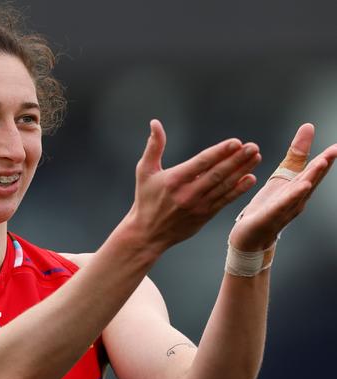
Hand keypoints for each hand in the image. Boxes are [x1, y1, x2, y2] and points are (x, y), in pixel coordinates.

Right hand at [126, 119, 260, 251]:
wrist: (148, 233)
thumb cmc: (145, 199)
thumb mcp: (144, 171)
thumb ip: (153, 146)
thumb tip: (155, 123)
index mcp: (174, 180)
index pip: (202, 163)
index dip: (220, 152)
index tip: (236, 142)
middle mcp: (188, 193)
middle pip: (217, 173)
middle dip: (237, 159)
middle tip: (253, 147)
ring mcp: (198, 206)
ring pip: (224, 186)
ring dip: (242, 171)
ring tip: (256, 157)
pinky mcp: (205, 215)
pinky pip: (225, 201)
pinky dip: (238, 190)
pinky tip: (250, 179)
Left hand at [229, 123, 336, 250]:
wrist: (250, 236)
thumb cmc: (269, 206)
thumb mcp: (283, 176)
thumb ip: (297, 154)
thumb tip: (308, 127)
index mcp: (298, 188)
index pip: (313, 171)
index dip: (326, 158)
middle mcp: (296, 199)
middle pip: (310, 180)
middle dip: (322, 166)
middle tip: (334, 151)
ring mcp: (284, 209)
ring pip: (299, 192)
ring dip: (311, 178)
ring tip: (321, 163)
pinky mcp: (269, 217)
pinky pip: (281, 205)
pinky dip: (291, 196)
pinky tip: (300, 187)